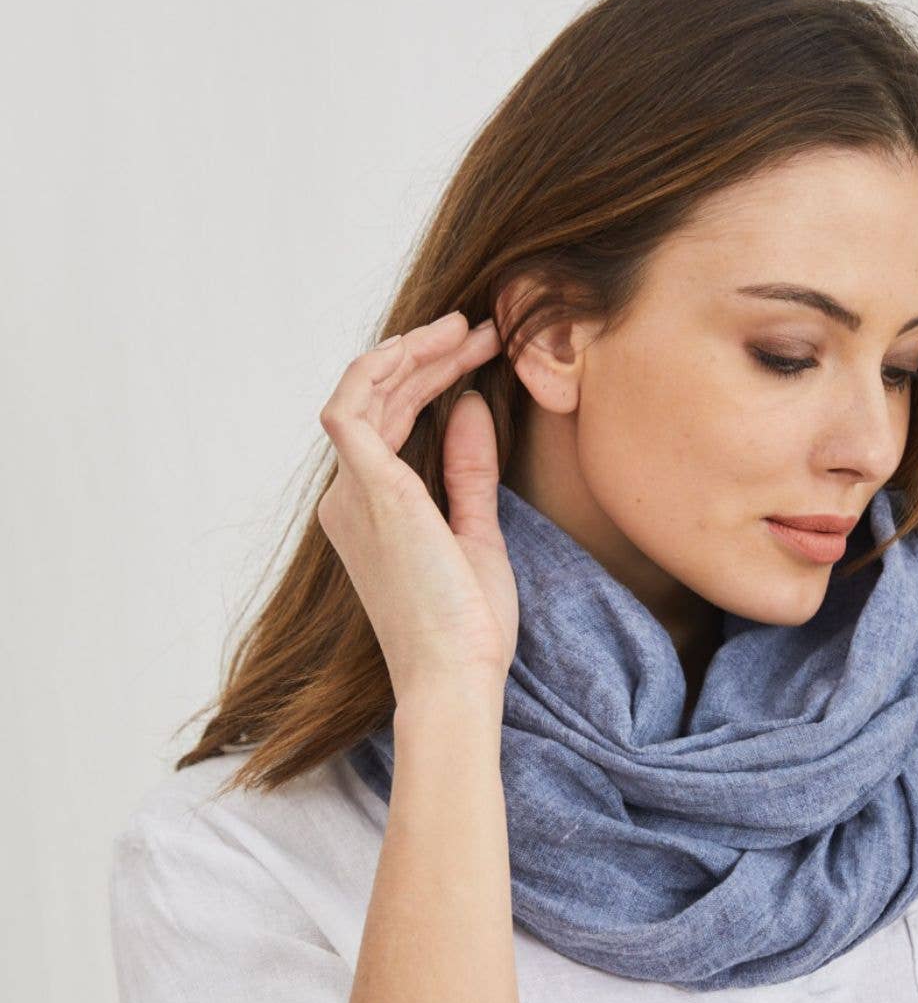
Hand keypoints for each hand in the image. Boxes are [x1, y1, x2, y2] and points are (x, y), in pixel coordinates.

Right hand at [316, 312, 517, 701]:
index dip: (432, 382)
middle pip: (381, 403)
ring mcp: (352, 493)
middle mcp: (349, 500)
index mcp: (370, 515)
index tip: (481, 356)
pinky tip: (433, 348)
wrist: (455, 674)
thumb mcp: (474, 533)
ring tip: (467, 328)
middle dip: (430, 359)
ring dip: (414, 354)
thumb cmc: (465, 625)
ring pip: (367, 393)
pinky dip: (387, 368)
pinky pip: (354, 405)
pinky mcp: (368, 487)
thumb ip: (467, 471)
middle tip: (484, 330)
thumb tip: (468, 407)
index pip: (392, 426)